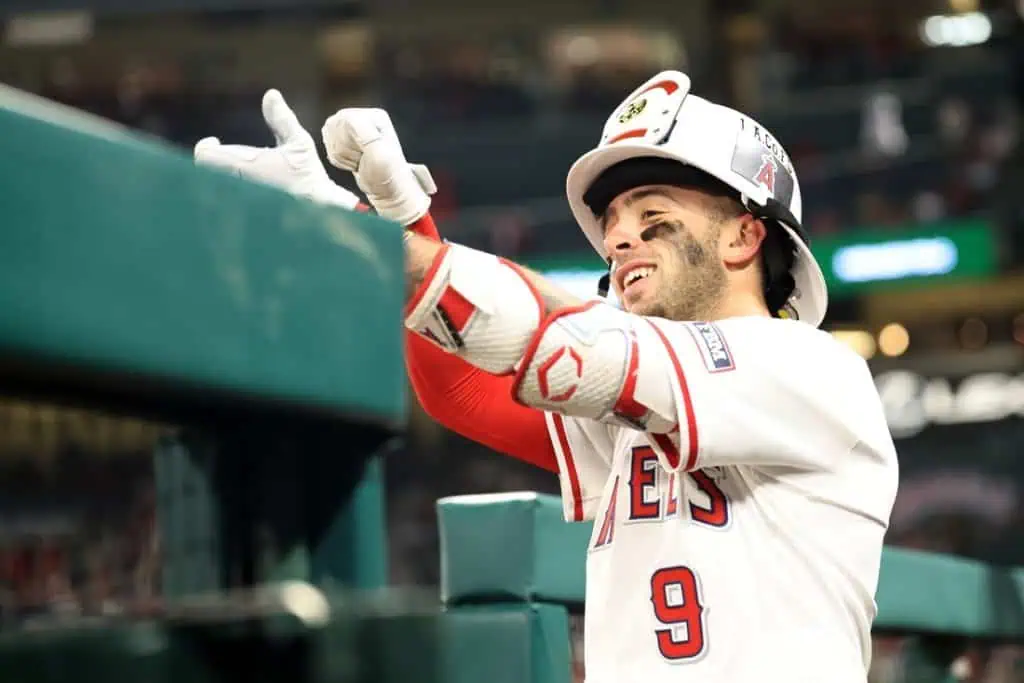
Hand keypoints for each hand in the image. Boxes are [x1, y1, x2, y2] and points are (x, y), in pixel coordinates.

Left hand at [194, 89, 358, 208]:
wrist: (319, 213)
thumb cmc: (308, 177)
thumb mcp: (299, 144)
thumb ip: (282, 120)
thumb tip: (271, 94)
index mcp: (241, 166)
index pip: (204, 155)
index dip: (207, 147)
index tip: (215, 142)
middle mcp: (234, 186)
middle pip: (206, 172)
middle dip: (214, 162)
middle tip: (226, 156)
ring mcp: (237, 203)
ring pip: (213, 189)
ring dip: (220, 179)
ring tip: (237, 173)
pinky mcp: (244, 217)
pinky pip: (225, 204)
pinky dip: (229, 194)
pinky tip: (246, 193)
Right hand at [321, 108, 435, 225]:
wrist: (387, 192)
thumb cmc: (387, 176)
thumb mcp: (380, 154)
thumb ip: (364, 133)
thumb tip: (347, 119)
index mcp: (375, 116)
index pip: (344, 121)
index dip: (349, 143)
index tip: (364, 155)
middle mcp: (363, 117)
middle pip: (333, 128)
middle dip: (345, 151)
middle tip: (362, 160)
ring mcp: (352, 127)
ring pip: (328, 138)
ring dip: (342, 157)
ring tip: (360, 162)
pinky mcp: (343, 137)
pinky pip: (327, 145)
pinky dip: (338, 159)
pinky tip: (353, 162)